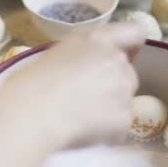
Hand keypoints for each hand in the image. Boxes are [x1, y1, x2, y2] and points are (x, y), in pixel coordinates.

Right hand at [0, 23, 142, 147]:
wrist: (32, 114)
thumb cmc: (32, 84)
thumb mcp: (57, 53)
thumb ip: (83, 55)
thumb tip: (89, 70)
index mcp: (98, 40)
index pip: (135, 33)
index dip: (131, 47)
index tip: (122, 58)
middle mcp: (116, 61)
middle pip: (128, 74)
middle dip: (113, 86)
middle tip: (85, 99)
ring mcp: (123, 90)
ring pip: (124, 102)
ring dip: (110, 110)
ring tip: (80, 119)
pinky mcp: (124, 119)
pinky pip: (120, 127)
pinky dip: (107, 133)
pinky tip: (83, 132)